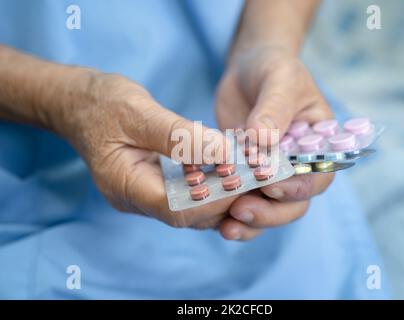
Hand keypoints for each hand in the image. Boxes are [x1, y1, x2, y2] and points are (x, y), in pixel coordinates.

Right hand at [56, 71, 235, 228]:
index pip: (176, 208)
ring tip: (247, 173)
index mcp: (124, 185)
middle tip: (254, 178)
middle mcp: (134, 199)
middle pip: (187, 215)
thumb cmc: (102, 103)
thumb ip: (179, 136)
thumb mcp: (138, 112)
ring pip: (190, 209)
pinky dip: (209, 185)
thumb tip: (223, 153)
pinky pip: (186, 195)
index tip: (242, 179)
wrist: (79, 104)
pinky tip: (227, 168)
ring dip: (220, 194)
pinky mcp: (153, 186)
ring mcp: (143, 196)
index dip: (212, 199)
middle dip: (223, 199)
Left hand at [215, 47, 334, 239]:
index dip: (298, 187)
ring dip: (251, 222)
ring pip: (269, 210)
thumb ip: (274, 108)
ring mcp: (271, 173)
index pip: (317, 176)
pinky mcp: (245, 176)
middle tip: (241, 210)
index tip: (270, 186)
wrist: (249, 70)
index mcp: (317, 145)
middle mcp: (297, 165)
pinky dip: (232, 215)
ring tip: (226, 227)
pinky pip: (244, 202)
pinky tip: (216, 220)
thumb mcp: (279, 79)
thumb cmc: (273, 69)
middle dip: (271, 212)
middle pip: (294, 203)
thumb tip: (262, 140)